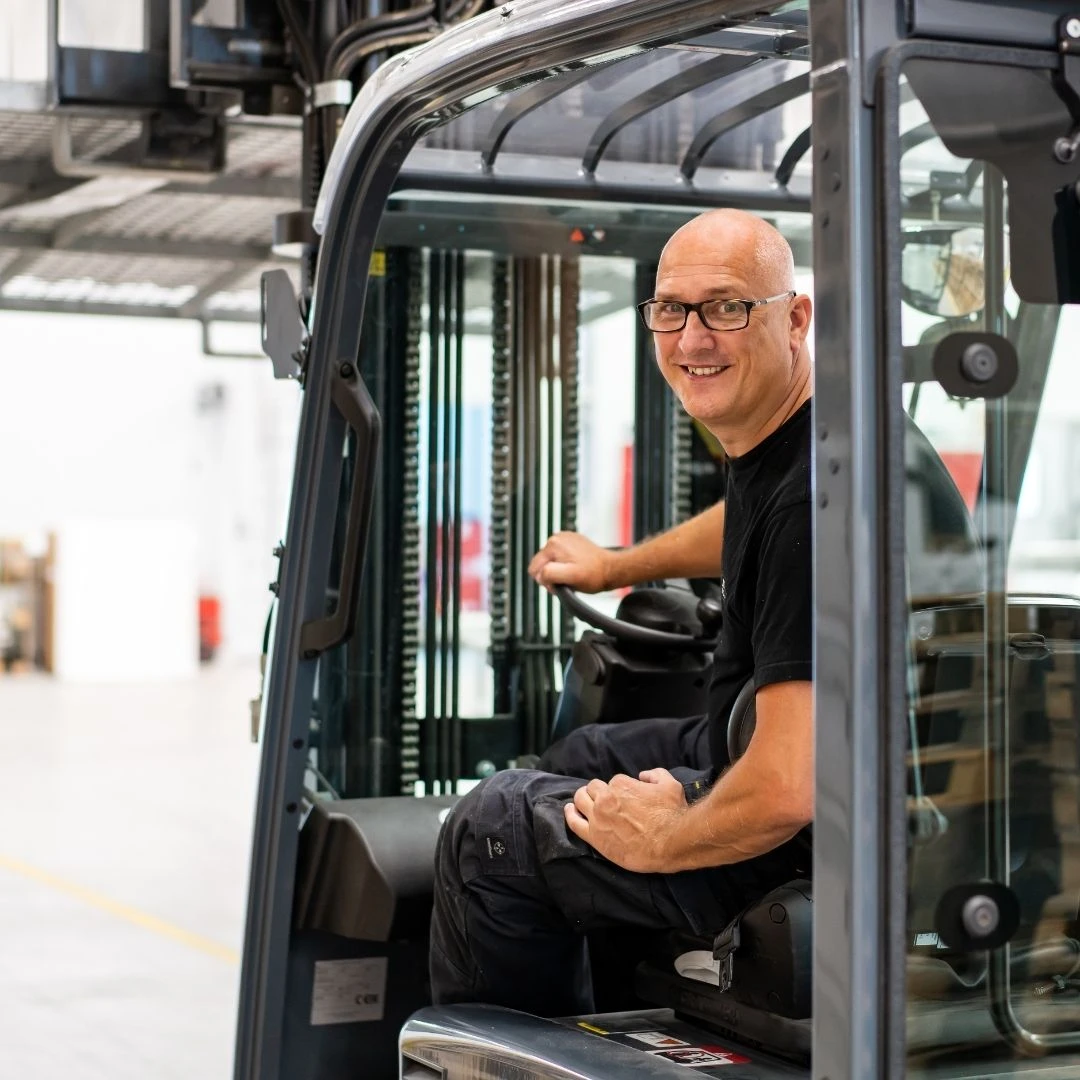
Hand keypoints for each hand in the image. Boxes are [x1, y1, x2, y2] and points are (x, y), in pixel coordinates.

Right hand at [528, 531, 613, 592]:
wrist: (611, 568)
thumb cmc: (594, 575)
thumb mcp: (570, 578)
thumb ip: (550, 574)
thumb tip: (539, 573)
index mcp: (553, 545)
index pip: (534, 569)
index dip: (546, 580)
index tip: (560, 583)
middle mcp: (556, 538)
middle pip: (542, 564)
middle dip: (552, 575)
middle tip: (568, 580)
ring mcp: (564, 538)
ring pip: (550, 561)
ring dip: (559, 570)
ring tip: (573, 573)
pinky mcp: (571, 541)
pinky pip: (560, 556)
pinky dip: (566, 564)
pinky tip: (576, 566)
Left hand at [564, 769, 688, 872]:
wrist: (670, 843)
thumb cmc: (672, 814)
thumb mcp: (670, 785)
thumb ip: (655, 774)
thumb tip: (642, 776)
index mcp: (621, 784)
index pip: (613, 782)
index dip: (620, 789)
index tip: (626, 798)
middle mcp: (605, 798)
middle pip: (592, 788)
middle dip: (597, 791)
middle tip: (603, 799)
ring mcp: (597, 817)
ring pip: (580, 800)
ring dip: (582, 798)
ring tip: (583, 801)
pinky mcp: (595, 837)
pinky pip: (574, 822)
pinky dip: (570, 814)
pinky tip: (570, 810)